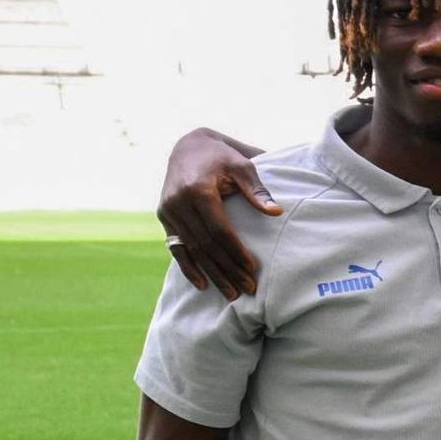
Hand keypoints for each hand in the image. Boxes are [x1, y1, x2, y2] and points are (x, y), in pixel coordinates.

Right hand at [157, 131, 271, 299]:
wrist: (188, 145)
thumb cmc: (222, 156)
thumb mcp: (242, 165)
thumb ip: (256, 189)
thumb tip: (275, 212)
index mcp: (197, 190)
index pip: (219, 230)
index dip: (235, 252)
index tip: (252, 269)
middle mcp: (178, 202)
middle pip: (205, 245)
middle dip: (227, 269)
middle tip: (246, 290)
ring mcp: (168, 210)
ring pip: (192, 249)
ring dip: (211, 274)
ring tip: (231, 294)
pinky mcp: (164, 216)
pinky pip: (176, 246)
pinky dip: (187, 266)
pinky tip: (201, 284)